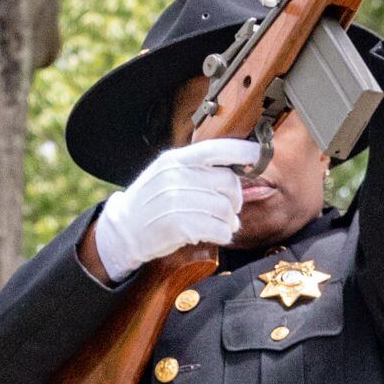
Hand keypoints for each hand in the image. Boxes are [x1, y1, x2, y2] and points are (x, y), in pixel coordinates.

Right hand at [91, 139, 260, 282]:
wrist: (123, 230)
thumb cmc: (151, 203)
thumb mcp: (167, 175)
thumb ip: (196, 170)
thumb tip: (234, 173)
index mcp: (176, 160)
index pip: (216, 149)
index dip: (243, 150)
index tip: (259, 154)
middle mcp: (176, 176)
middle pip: (228, 183)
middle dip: (235, 199)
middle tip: (231, 210)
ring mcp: (176, 200)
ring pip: (225, 209)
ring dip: (229, 221)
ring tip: (222, 225)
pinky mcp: (178, 225)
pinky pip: (217, 229)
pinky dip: (223, 234)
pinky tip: (215, 234)